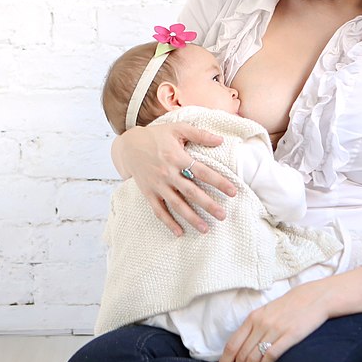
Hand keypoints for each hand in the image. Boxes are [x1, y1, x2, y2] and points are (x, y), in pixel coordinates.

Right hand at [113, 122, 235, 235]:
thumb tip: (221, 140)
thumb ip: (199, 134)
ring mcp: (157, 185)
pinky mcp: (148, 193)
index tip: (233, 192)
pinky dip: (168, 222)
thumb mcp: (177, 129)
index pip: (202, 172)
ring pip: (176, 204)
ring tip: (205, 229)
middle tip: (223, 215)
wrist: (128, 146)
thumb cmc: (156, 136)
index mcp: (177, 157)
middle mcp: (168, 173)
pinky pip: (159, 210)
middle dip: (208, 205)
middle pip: (191, 192)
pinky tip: (179, 232)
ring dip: (191, 218)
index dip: (219, 182)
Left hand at [214, 282, 331, 361]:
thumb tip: (241, 350)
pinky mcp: (291, 335)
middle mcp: (262, 324)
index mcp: (253, 318)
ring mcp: (276, 329)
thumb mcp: (267, 312)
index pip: (232, 345)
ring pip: (254, 358)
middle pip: (242, 355)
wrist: (315, 297)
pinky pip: (273, 353)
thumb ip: (254, 328)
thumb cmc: (290, 306)